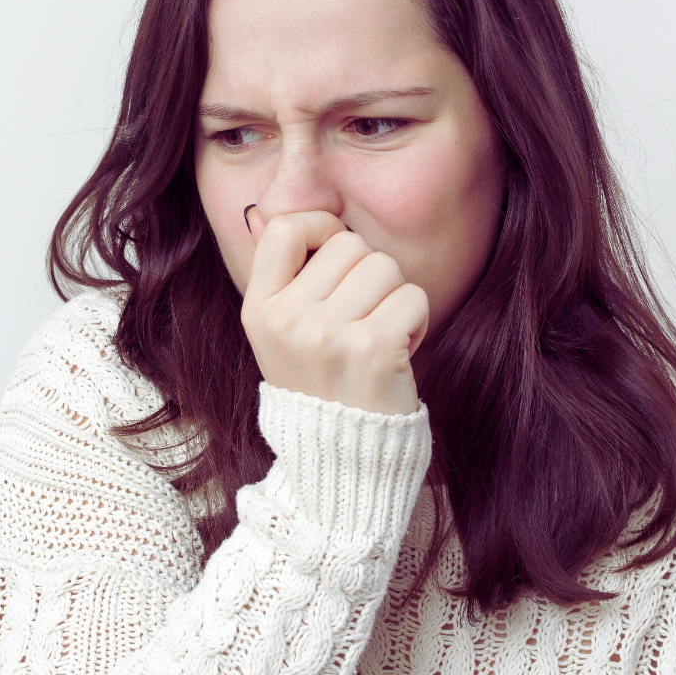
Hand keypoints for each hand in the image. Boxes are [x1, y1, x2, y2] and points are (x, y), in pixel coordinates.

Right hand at [241, 210, 427, 414]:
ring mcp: (327, 336)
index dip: (321, 229)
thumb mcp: (278, 336)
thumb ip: (278, 277)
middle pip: (350, 245)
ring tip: (380, 336)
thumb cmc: (321, 386)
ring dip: (395, 298)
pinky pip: (413, 296)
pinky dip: (417, 321)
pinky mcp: (372, 349)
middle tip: (363, 318)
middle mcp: (287, 321)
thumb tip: (262, 213)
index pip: (284, 227)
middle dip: (369, 275)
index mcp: (259, 311)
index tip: (337, 257)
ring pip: (385, 266)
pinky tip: (398, 352)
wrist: (344, 461)